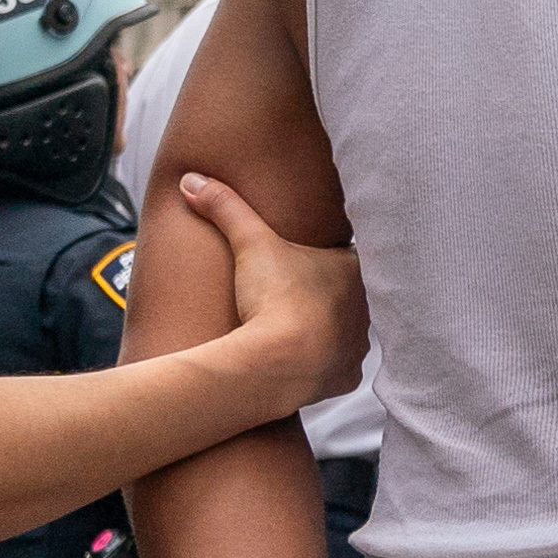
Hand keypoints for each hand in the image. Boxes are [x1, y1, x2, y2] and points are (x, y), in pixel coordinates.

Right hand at [180, 171, 364, 412]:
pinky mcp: (346, 378)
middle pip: (349, 295)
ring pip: (347, 332)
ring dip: (326, 329)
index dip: (327, 256)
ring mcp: (358, 346)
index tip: (304, 258)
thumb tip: (191, 180)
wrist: (277, 364)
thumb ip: (225, 207)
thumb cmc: (273, 298)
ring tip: (296, 325)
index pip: (348, 256)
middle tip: (296, 292)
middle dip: (327, 294)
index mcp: (352, 271)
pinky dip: (321, 365)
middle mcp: (365, 309)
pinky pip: (338, 368)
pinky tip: (301, 358)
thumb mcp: (249, 243)